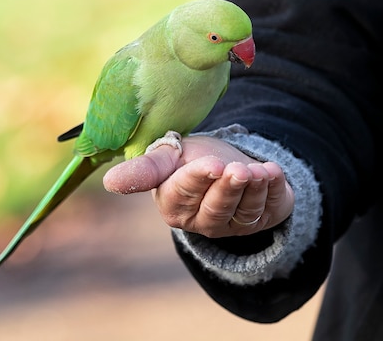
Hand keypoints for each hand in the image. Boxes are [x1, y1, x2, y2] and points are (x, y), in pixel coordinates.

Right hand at [103, 136, 294, 236]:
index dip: (200, 180)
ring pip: (244, 212)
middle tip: (239, 169)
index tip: (214, 165)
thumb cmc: (190, 159)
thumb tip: (108, 182)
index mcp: (173, 204)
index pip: (184, 193)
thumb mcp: (169, 157)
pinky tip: (273, 172)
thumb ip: (145, 168)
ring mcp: (231, 224)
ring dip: (255, 190)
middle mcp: (201, 220)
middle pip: (216, 209)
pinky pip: (268, 210)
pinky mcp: (257, 220)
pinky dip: (274, 191)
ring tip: (261, 169)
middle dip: (230, 188)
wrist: (226, 162)